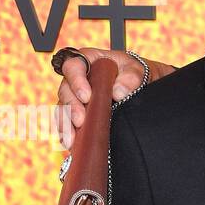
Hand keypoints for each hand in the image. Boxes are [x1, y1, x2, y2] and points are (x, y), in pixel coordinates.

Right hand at [54, 47, 172, 148]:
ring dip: (65, 123)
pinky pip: (66, 121)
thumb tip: (118, 92)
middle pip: (65, 90)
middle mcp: (78, 78)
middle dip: (70, 107)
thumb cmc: (136, 73)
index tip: (87, 97)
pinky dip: (67, 132)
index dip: (76, 81)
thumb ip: (131, 77)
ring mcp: (76, 96)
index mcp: (89, 61)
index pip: (73, 66)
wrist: (142, 86)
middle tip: (80, 121)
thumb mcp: (138, 70)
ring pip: (62, 108)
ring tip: (71, 139)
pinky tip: (70, 143)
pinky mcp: (77, 112)